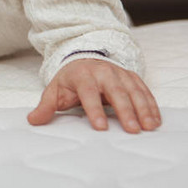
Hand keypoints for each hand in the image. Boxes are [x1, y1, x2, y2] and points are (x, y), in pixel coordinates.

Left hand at [27, 58, 160, 132]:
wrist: (84, 58)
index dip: (94, 109)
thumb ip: (46, 106)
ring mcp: (119, 74)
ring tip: (148, 127)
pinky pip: (144, 90)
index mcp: (82, 76)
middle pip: (116, 91)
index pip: (88, 93)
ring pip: (133, 91)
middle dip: (125, 110)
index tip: (100, 127)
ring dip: (143, 108)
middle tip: (132, 129)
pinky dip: (151, 105)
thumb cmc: (70, 79)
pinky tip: (155, 121)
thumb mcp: (55, 90)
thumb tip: (32, 120)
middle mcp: (103, 73)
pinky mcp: (131, 77)